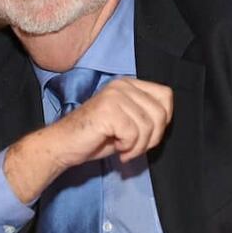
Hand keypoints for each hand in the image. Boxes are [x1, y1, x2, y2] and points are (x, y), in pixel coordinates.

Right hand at [4, 78, 172, 203]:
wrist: (64, 144)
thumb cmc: (95, 137)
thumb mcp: (126, 120)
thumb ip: (145, 114)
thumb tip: (166, 119)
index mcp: (128, 84)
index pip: (166, 96)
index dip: (163, 120)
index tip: (146, 134)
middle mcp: (122, 85)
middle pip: (161, 113)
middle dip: (151, 138)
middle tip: (134, 147)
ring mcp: (114, 96)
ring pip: (148, 126)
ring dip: (138, 146)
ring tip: (123, 148)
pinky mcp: (108, 110)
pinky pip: (134, 134)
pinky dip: (128, 148)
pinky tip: (116, 147)